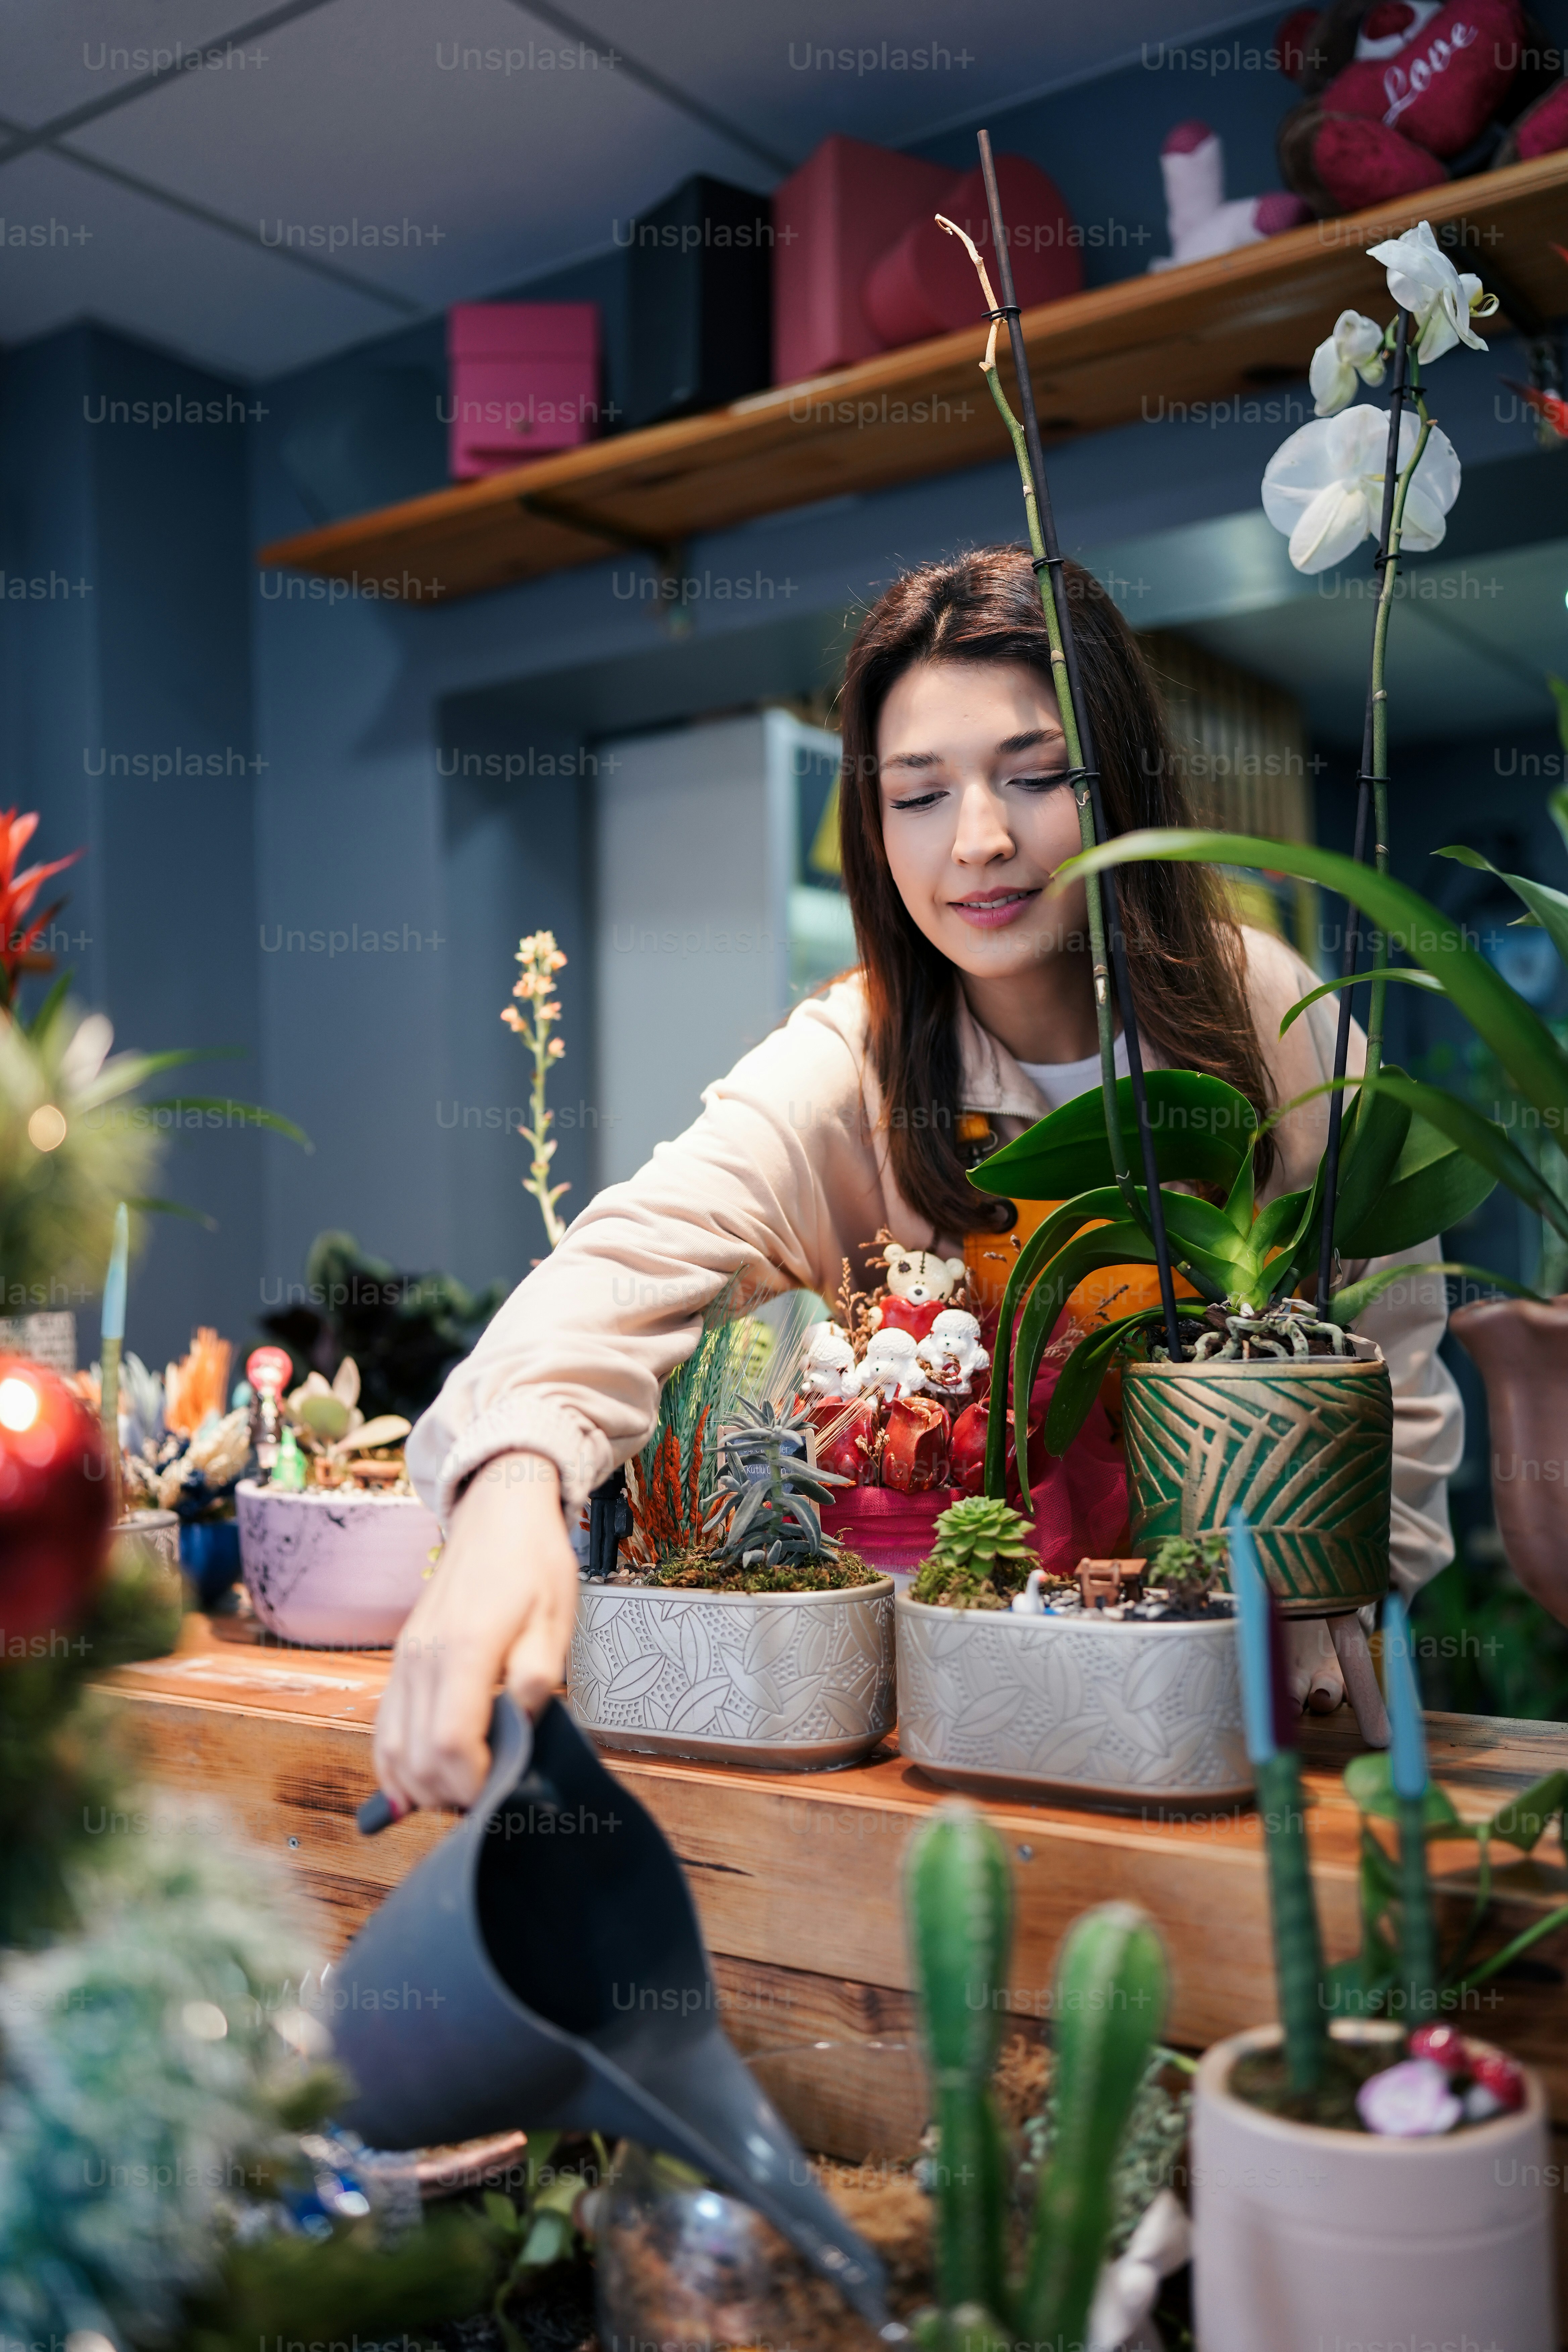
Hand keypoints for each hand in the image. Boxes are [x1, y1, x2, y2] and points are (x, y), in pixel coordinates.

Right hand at [373, 1449, 578, 1813]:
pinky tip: (421, 1780)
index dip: (473, 1783)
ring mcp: (405, 1660)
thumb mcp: (556, 1619)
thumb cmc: (533, 1565)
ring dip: (421, 1787)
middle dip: (449, 1795)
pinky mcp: (400, 1661)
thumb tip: (520, 1726)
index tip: (500, 1793)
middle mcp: (424, 1658)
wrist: (497, 1515)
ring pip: (391, 1750)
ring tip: (460, 1792)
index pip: (452, 1744)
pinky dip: (396, 1763)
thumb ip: (537, 1677)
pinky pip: (383, 1728)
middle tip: (486, 1802)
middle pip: (416, 1758)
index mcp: (466, 1648)